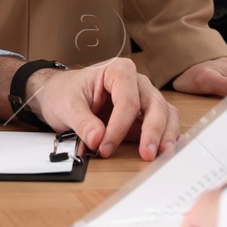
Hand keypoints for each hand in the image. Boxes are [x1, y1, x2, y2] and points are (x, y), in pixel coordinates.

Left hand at [25, 58, 180, 160]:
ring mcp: (143, 98)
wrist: (60, 95)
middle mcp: (136, 82)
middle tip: (146, 154)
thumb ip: (82, 122)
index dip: (119, 126)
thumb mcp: (67, 106)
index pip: (127, 100)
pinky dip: (167, 136)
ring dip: (165, 135)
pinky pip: (164, 123)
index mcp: (117, 71)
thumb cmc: (64, 93)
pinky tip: (166, 150)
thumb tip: (97, 139)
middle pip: (154, 105)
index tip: (105, 147)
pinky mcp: (145, 115)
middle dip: (152, 131)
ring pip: (165, 113)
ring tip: (161, 155)